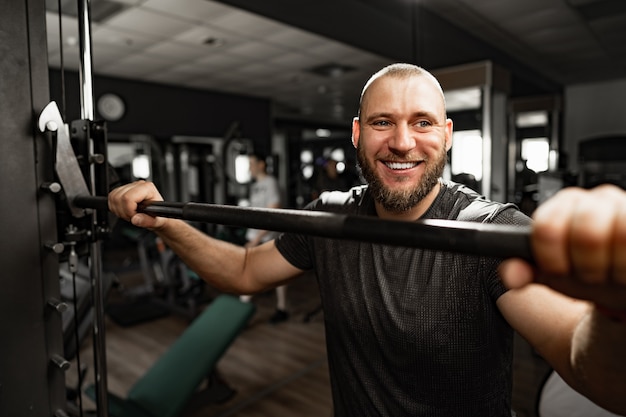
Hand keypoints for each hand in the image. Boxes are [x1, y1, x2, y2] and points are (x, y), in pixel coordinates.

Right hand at [108, 180, 166, 229]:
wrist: (158, 216)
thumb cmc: (159, 216)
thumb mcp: (157, 222)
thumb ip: (147, 221)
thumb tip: (135, 219)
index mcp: (147, 188)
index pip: (127, 197)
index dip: (129, 210)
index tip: (135, 216)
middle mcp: (138, 185)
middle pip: (118, 197)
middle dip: (123, 211)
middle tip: (133, 216)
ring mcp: (130, 186)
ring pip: (113, 197)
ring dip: (119, 210)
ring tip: (130, 214)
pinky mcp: (123, 190)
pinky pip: (111, 198)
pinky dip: (115, 208)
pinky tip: (126, 211)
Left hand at [500, 184, 625, 307]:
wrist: (619, 278)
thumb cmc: (586, 270)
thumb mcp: (552, 273)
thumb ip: (525, 271)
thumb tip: (511, 274)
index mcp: (561, 207)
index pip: (547, 228)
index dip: (552, 260)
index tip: (559, 271)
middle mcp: (594, 199)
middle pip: (587, 235)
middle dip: (588, 267)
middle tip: (590, 275)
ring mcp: (624, 205)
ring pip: (622, 235)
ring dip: (616, 266)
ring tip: (611, 272)